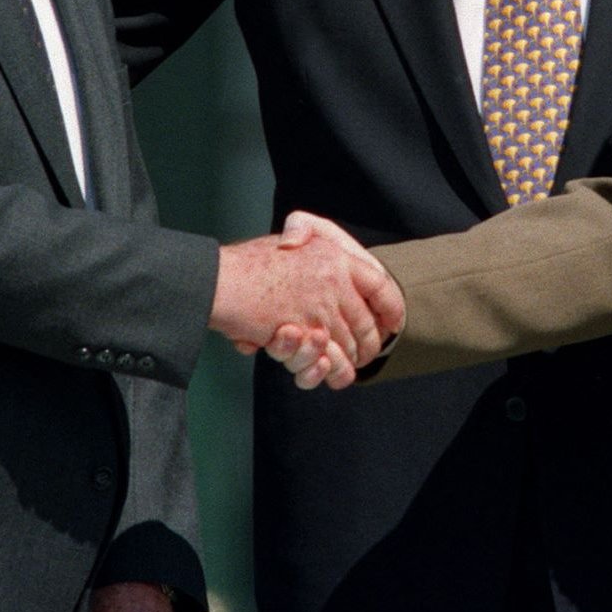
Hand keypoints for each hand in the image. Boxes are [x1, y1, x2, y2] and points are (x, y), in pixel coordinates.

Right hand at [210, 211, 404, 381]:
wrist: (217, 281)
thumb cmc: (249, 262)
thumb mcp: (290, 239)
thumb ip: (313, 244)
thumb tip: (330, 259)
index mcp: (334, 256)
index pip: (379, 284)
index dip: (391, 306)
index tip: (393, 322)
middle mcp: (332, 280)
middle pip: (366, 322)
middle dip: (369, 343)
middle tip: (366, 354)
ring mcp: (317, 308)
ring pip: (347, 345)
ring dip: (347, 361)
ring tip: (346, 368)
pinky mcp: (300, 332)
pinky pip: (326, 359)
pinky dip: (329, 370)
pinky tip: (328, 371)